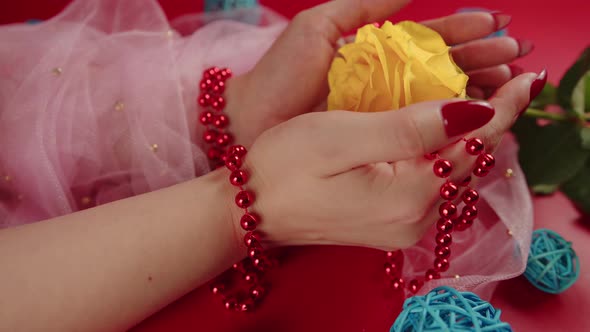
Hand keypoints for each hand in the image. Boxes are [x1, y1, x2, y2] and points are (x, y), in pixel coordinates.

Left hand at [225, 0, 529, 146]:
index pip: (429, 40)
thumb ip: (365, 6)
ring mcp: (383, 116)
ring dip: (475, 90)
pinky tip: (478, 118)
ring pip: (439, 101)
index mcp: (375, 54)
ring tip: (507, 81)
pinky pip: (420, 132)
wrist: (250, 126)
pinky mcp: (377, 144)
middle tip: (513, 56)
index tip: (496, 26)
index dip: (463, 32)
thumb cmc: (280, 74)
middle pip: (443, 70)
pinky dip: (450, 125)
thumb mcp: (321, 27)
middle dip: (480, 60)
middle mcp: (385, 85)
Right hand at [240, 72, 540, 250]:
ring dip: (468, 137)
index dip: (504, 109)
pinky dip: (444, 155)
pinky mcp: (391, 225)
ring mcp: (404, 227)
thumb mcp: (343, 136)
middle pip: (471, 163)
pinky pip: (435, 185)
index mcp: (409, 196)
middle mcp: (416, 220)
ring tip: (478, 100)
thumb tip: (474, 111)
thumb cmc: (284, 167)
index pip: (474, 146)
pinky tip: (440, 133)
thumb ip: (411, 128)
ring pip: (455, 175)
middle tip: (503, 81)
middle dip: (489, 121)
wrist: (248, 211)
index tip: (527, 79)